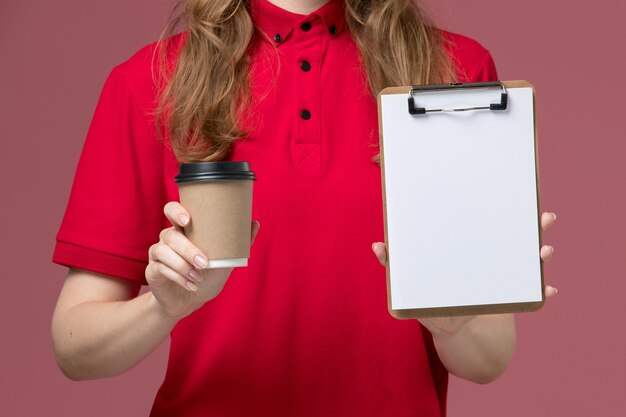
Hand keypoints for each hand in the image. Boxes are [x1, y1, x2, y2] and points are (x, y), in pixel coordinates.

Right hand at [146, 201, 259, 320]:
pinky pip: (161, 269)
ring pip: (163, 251)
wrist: (191, 300)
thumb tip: (255, 222)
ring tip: (199, 277)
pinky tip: (191, 285)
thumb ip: (239, 242)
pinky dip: (179, 278)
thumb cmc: (208, 275)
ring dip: (183, 266)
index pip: (172, 210)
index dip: (176, 211)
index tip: (187, 219)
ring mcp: (158, 253)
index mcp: (184, 230)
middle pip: (169, 234)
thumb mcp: (226, 260)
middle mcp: (169, 238)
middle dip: (186, 248)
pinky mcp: (153, 269)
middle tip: (204, 262)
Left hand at [371, 211, 557, 335]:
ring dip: (539, 252)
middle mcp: (490, 255)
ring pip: (526, 259)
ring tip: (545, 250)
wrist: (450, 326)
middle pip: (514, 235)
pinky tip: (548, 289)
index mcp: (469, 246)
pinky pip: (529, 292)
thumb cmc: (428, 296)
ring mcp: (503, 275)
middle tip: (542, 216)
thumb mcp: (410, 281)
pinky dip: (540, 291)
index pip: (485, 220)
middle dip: (530, 224)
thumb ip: (395, 263)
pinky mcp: (508, 296)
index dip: (498, 205)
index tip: (507, 191)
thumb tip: (377, 244)